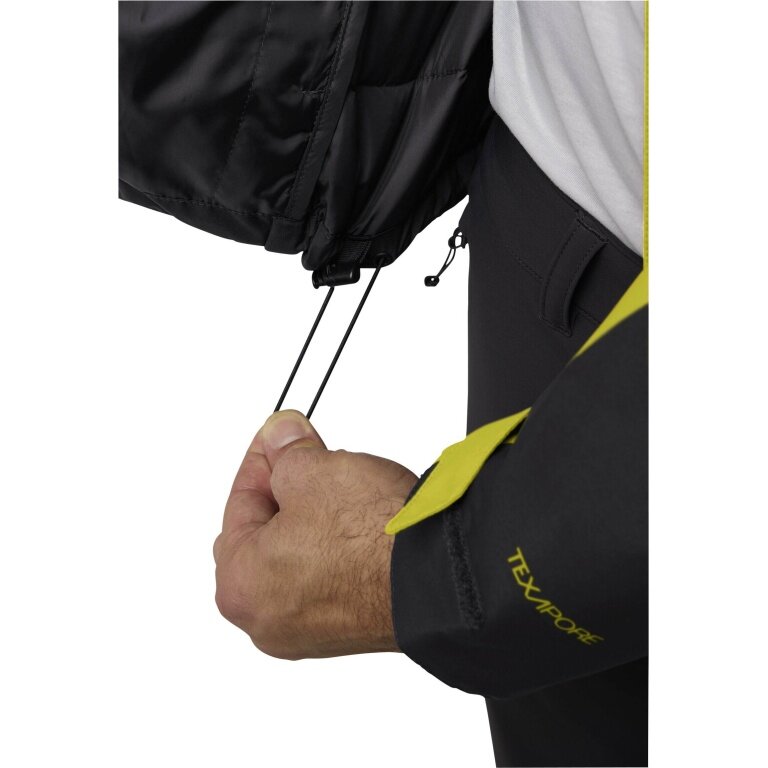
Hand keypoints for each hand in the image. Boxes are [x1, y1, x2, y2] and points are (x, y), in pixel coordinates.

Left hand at [213, 410, 417, 658]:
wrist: (442, 580)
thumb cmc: (371, 539)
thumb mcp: (312, 470)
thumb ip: (286, 449)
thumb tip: (281, 435)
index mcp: (239, 585)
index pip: (241, 501)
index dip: (264, 456)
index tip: (280, 434)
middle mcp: (265, 621)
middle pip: (264, 535)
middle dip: (285, 490)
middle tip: (306, 457)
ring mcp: (308, 633)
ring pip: (297, 558)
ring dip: (311, 520)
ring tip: (338, 487)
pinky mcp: (348, 630)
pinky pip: (327, 579)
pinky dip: (334, 550)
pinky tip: (356, 523)